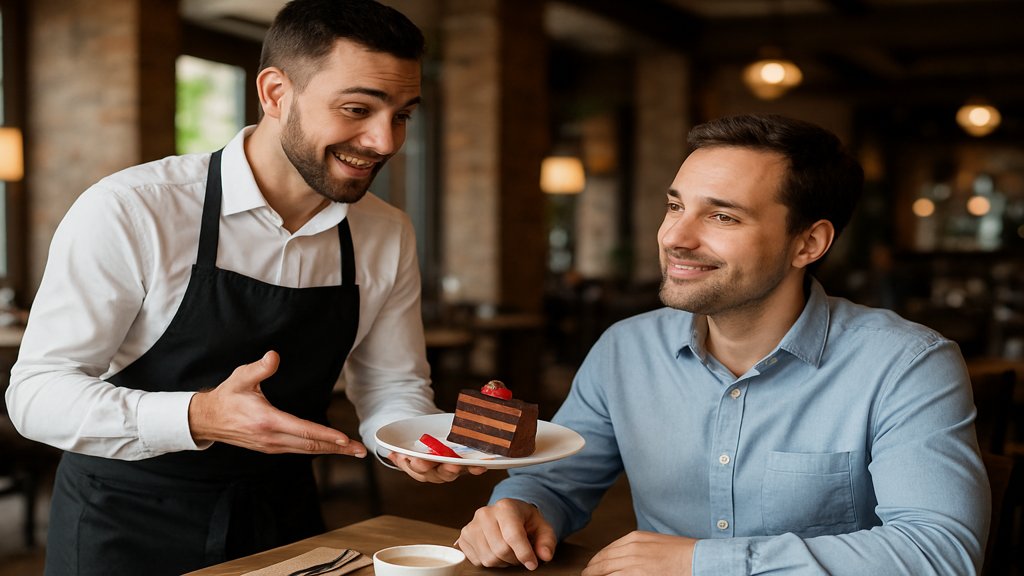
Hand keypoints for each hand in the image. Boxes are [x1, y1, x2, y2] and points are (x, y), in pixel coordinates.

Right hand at [188, 350, 365, 456]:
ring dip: (330, 451)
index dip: (326, 435)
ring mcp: (271, 446)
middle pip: (310, 445)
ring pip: (306, 450)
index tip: (345, 439)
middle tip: (360, 450)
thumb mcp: (241, 377)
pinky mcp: (270, 448)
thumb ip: (259, 368)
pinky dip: (316, 449)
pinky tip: (329, 447)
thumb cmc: (227, 396)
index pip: (303, 430)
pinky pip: (298, 450)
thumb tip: (274, 356)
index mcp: (267, 420)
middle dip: (338, 448)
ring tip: (352, 451)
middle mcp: (271, 437)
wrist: (207, 419)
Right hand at [386, 452, 486, 482]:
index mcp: (421, 470)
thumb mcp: (407, 447)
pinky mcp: (464, 465)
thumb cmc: (419, 446)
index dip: (412, 465)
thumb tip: (390, 451)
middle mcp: (436, 472)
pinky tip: (482, 466)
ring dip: (455, 470)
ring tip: (456, 466)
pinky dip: (475, 468)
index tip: (410, 459)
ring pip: (451, 472)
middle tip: (434, 463)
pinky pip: (470, 468)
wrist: (433, 442)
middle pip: (435, 473)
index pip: (415, 469)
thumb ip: (400, 451)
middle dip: (434, 468)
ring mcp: (451, 470)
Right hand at [456, 498, 556, 570]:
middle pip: (500, 550)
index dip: (524, 554)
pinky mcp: (464, 537)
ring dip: (502, 562)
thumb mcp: (542, 527)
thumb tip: (544, 555)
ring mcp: (472, 525)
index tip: (532, 564)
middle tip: (520, 555)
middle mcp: (485, 513)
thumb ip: (546, 541)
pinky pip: (477, 561)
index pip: (513, 536)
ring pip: (488, 558)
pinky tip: (495, 551)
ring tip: (508, 551)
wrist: (508, 515)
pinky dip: (490, 562)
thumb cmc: (526, 521)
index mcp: (506, 507)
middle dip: (514, 559)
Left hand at [582, 531, 695, 575]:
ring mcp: (632, 565)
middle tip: (585, 575)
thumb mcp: (656, 543)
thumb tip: (625, 557)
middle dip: (591, 571)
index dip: (596, 561)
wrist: (698, 560)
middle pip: (601, 562)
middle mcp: (630, 550)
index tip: (592, 567)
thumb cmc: (682, 553)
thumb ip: (639, 547)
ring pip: (604, 573)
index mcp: (634, 538)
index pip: (606, 551)